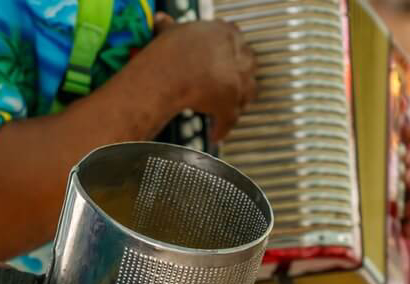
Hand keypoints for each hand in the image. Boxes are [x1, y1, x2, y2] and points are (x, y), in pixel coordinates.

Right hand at [139, 14, 257, 140]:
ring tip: (225, 111)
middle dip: (239, 78)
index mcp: (224, 33)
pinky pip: (229, 119)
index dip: (230, 53)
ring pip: (246, 93)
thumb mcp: (169, 32)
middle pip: (248, 67)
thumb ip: (169, 27)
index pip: (237, 41)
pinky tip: (215, 135)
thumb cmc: (168, 53)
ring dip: (237, 103)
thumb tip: (161, 21)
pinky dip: (221, 128)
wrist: (167, 74)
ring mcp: (236, 80)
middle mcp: (236, 55)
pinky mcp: (229, 104)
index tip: (223, 61)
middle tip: (228, 88)